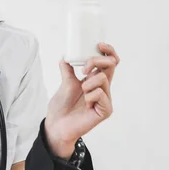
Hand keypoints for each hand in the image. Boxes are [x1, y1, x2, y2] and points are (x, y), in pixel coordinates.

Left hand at [45, 43, 119, 157]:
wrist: (56, 125)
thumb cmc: (61, 107)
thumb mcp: (65, 83)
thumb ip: (67, 70)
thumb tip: (65, 56)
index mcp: (96, 80)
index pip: (110, 62)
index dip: (108, 51)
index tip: (99, 44)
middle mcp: (103, 88)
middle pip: (111, 65)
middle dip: (96, 61)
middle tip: (83, 70)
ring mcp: (106, 99)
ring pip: (102, 79)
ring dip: (87, 83)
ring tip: (81, 94)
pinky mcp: (106, 110)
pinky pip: (100, 94)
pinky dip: (90, 95)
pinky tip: (86, 104)